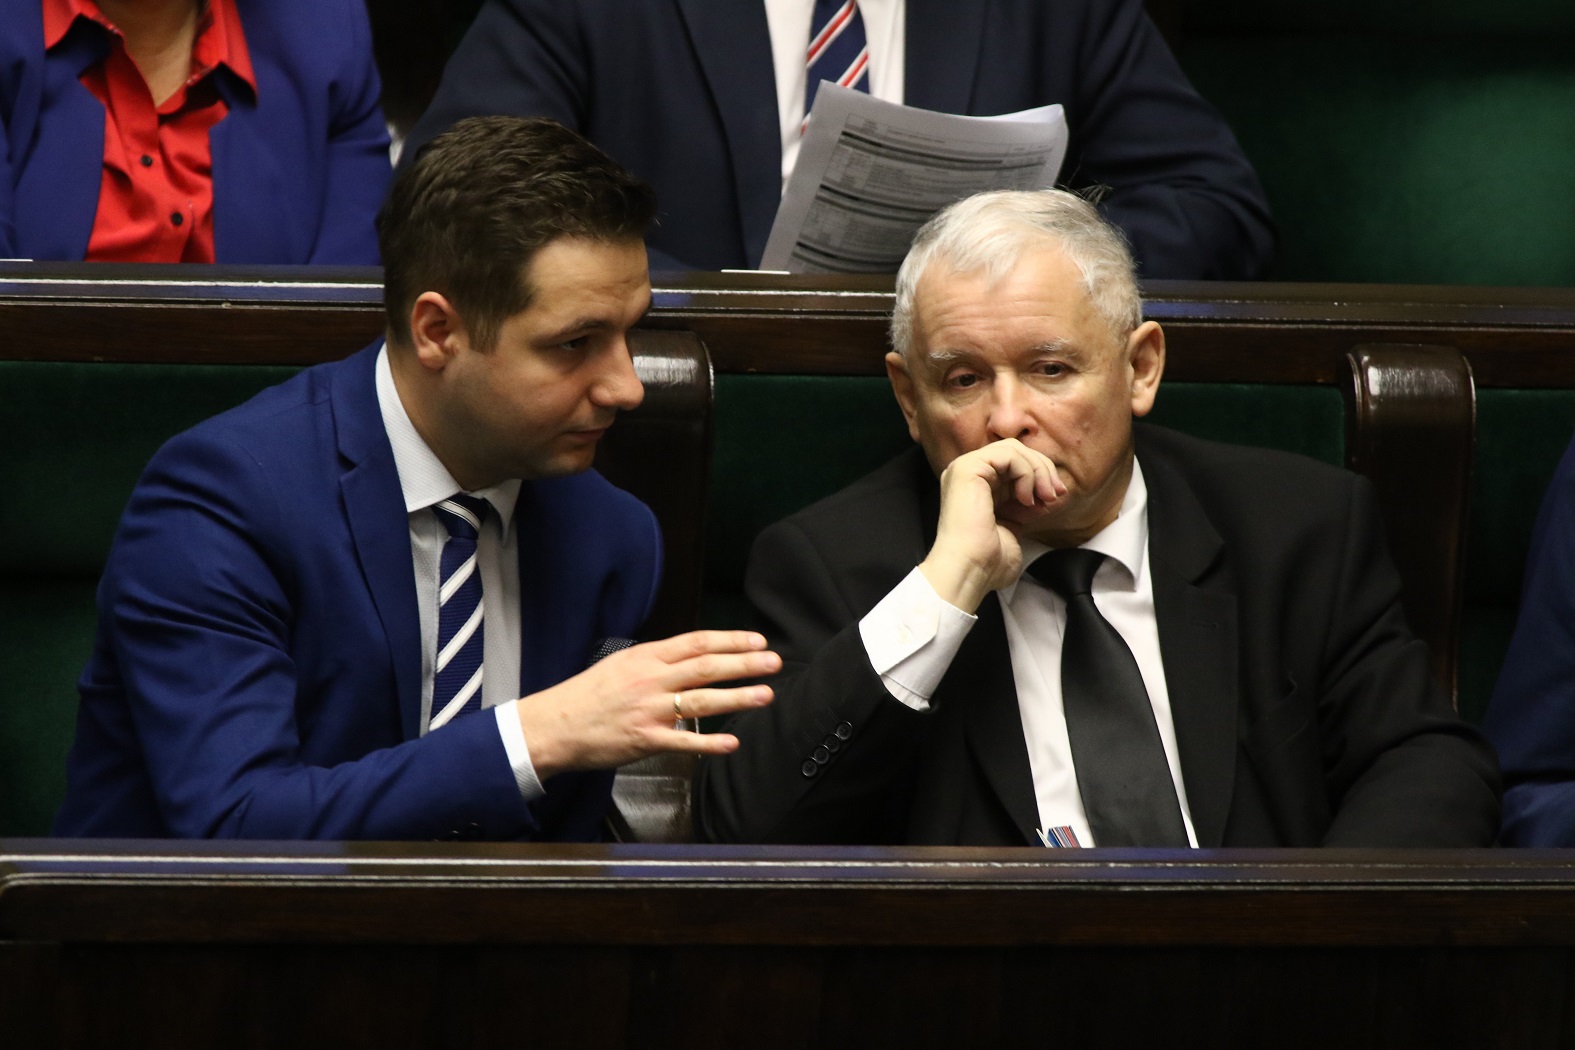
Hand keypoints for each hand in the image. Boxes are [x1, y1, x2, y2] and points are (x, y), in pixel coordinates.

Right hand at [516, 630, 779, 778]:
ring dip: (737, 697)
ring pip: (701, 701)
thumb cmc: (589, 694)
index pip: (696, 642)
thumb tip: (693, 657)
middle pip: (706, 667)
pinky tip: (732, 742)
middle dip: (744, 663)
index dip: (730, 640)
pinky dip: (709, 742)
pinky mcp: (645, 740)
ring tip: (766, 694)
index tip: (757, 640)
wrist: (555, 725)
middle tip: (773, 662)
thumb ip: (658, 661)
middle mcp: (651, 680)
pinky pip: (683, 741)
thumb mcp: (622, 664)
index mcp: (647, 658)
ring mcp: (649, 710)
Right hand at [919, 439, 1064, 611]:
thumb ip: (1025, 507)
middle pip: (1015, 451)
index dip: (1039, 476)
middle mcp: (967, 474)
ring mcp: (964, 469)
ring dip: (1037, 470)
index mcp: (975, 486)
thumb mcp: (1014, 526)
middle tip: (1055, 494)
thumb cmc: (987, 560)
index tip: (1055, 498)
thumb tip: (1044, 495)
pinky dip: (1025, 472)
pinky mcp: (967, 468)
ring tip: (1045, 496)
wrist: (970, 571)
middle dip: (1043, 470)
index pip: (1013, 464)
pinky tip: (1025, 498)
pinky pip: (1007, 454)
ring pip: (1013, 449)